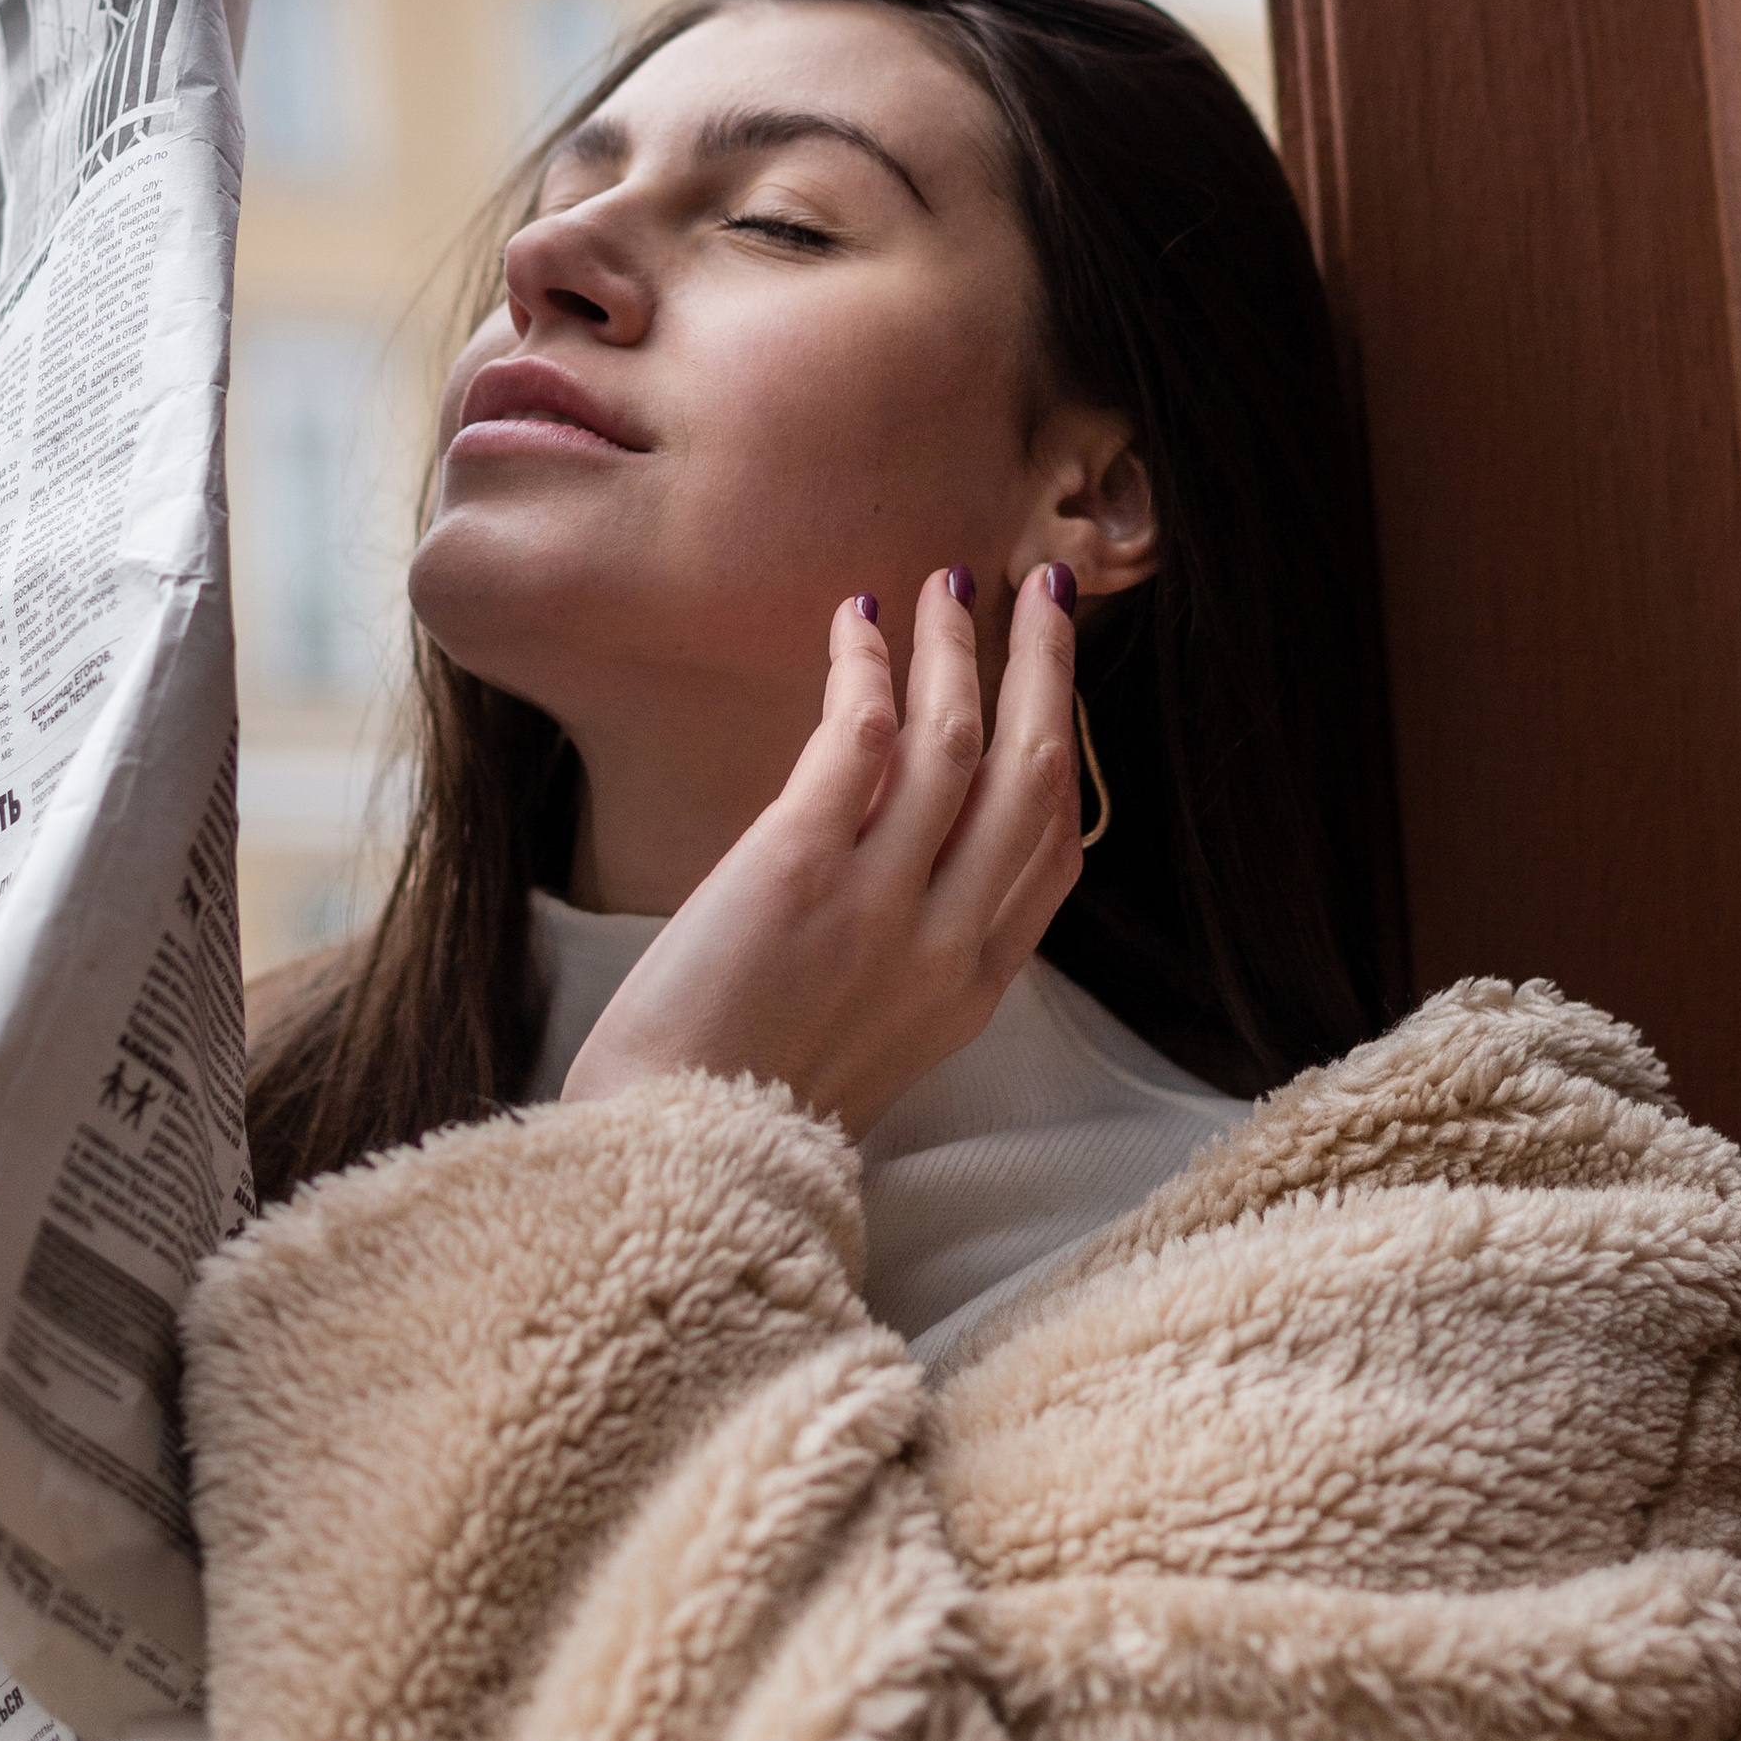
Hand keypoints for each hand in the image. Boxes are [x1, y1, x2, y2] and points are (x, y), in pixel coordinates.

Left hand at [559, 566, 1082, 1137]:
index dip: (1066, 749)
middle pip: (1032, 772)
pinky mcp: (802, 868)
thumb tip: (915, 847)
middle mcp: (948, 940)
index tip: (1057, 688)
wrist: (675, 1154)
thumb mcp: (877, 1038)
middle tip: (1044, 594)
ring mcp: (882, 903)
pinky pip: (863, 739)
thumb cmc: (748, 1100)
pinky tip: (857, 621)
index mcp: (973, 986)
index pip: (1055, 845)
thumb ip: (916, 951)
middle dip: (1046, 669)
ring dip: (958, 648)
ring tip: (948, 585)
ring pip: (958, 740)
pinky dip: (867, 668)